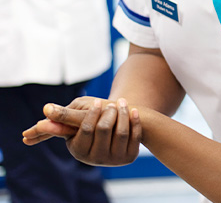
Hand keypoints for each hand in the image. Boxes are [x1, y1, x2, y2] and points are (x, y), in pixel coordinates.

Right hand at [24, 98, 141, 166]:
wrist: (116, 131)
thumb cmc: (93, 122)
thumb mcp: (78, 119)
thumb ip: (64, 117)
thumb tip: (45, 110)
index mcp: (79, 151)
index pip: (86, 130)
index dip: (92, 114)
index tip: (97, 101)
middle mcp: (96, 159)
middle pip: (104, 129)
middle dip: (108, 112)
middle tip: (111, 103)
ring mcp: (114, 159)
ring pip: (120, 132)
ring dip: (123, 114)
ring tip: (123, 102)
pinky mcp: (129, 156)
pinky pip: (134, 137)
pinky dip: (134, 122)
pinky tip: (133, 111)